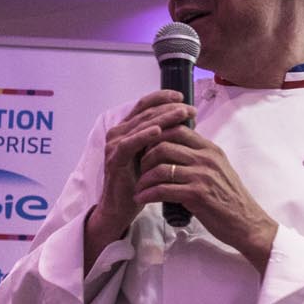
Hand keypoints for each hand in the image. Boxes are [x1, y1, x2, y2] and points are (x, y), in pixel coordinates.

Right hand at [88, 91, 193, 241]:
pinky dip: (144, 135)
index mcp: (127, 129)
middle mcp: (118, 133)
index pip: (144, 106)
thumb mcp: (153, 154)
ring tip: (181, 113)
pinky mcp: (115, 159)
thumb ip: (163, 136)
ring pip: (141, 125)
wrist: (121, 207)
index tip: (182, 96)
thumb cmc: (140, 180)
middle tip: (189, 107)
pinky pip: (130, 144)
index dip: (162, 98)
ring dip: (163, 118)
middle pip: (146, 113)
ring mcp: (115, 145)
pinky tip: (159, 131)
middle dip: (169, 108)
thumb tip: (186, 119)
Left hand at [137, 127, 277, 270]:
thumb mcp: (219, 170)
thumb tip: (176, 149)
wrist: (247, 223)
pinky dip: (147, 194)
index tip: (147, 149)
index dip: (157, 136)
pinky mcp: (197, 195)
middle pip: (164, 145)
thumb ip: (200, 158)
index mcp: (211, 149)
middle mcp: (206, 158)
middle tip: (139, 169)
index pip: (178, 129)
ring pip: (160, 167)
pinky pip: (162, 189)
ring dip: (143, 178)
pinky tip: (142, 199)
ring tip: (139, 187)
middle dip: (145, 157)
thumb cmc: (230, 199)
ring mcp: (202, 176)